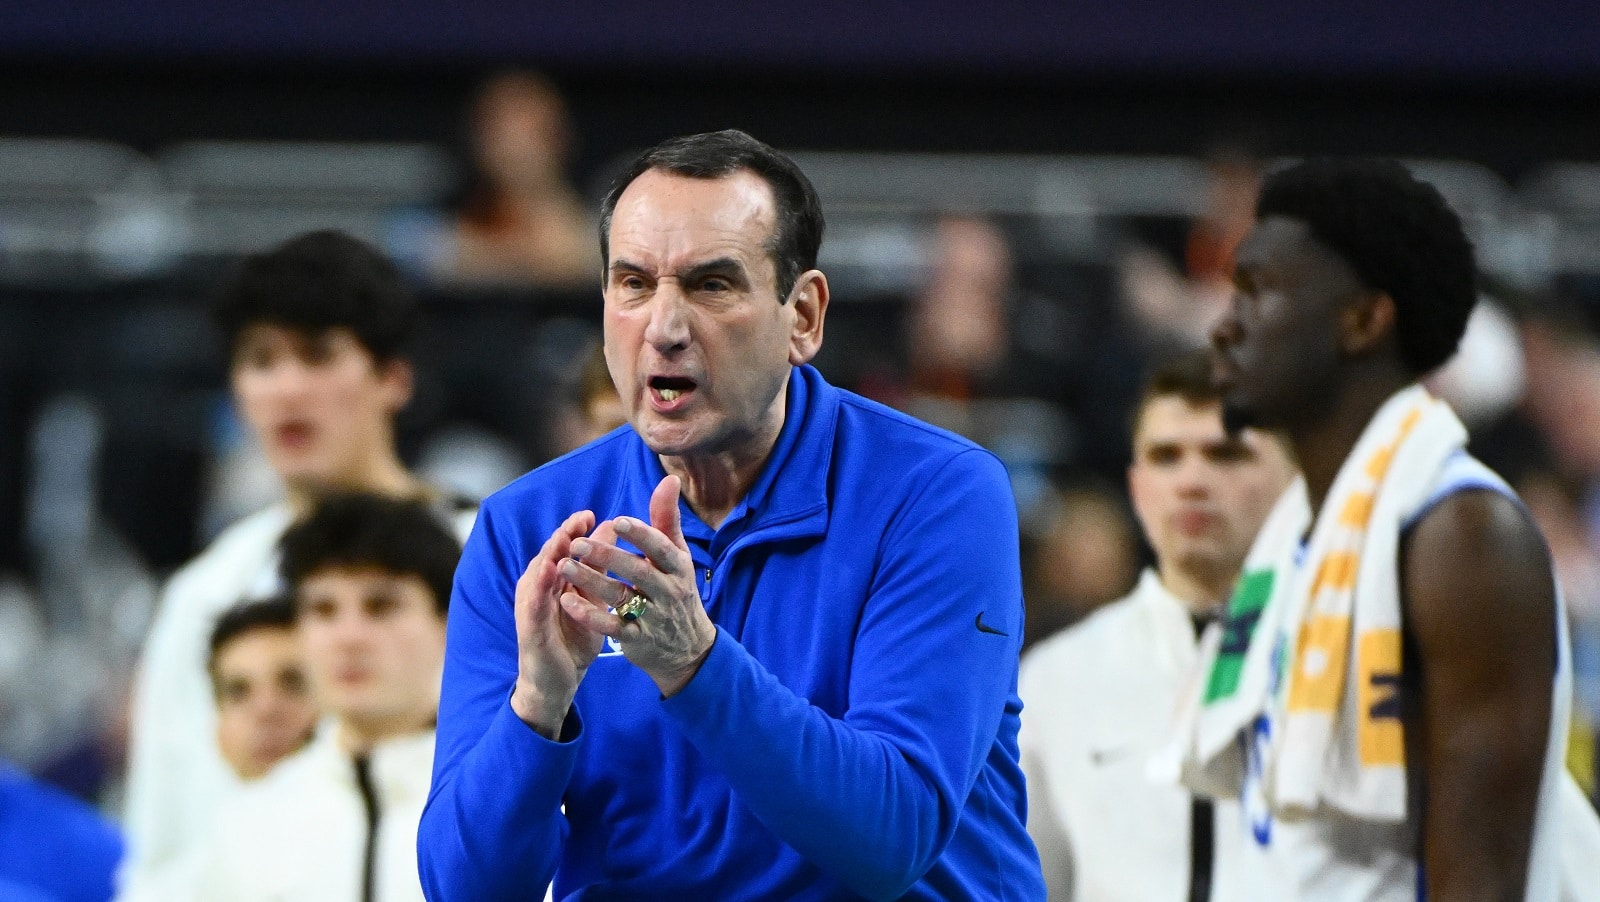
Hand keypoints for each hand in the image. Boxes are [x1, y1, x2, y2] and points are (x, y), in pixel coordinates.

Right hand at [510, 511, 614, 737]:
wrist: (558, 680)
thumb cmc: (573, 636)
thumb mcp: (591, 598)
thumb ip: (597, 566)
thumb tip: (611, 528)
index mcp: (555, 578)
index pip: (565, 547)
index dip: (576, 529)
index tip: (594, 514)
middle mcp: (539, 586)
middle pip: (551, 553)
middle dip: (565, 534)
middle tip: (583, 517)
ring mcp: (531, 604)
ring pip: (539, 572)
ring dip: (552, 554)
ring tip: (566, 536)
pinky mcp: (528, 625)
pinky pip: (533, 602)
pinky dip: (540, 585)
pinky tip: (550, 571)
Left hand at [559, 476, 716, 695]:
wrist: (689, 647)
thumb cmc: (677, 590)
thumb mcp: (678, 556)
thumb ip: (667, 519)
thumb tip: (670, 479)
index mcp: (678, 567)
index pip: (660, 548)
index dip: (641, 535)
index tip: (616, 521)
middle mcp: (669, 592)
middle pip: (637, 572)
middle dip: (607, 556)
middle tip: (576, 544)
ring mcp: (654, 618)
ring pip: (620, 597)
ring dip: (591, 582)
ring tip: (563, 566)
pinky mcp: (638, 641)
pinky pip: (612, 628)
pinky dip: (590, 616)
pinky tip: (567, 602)